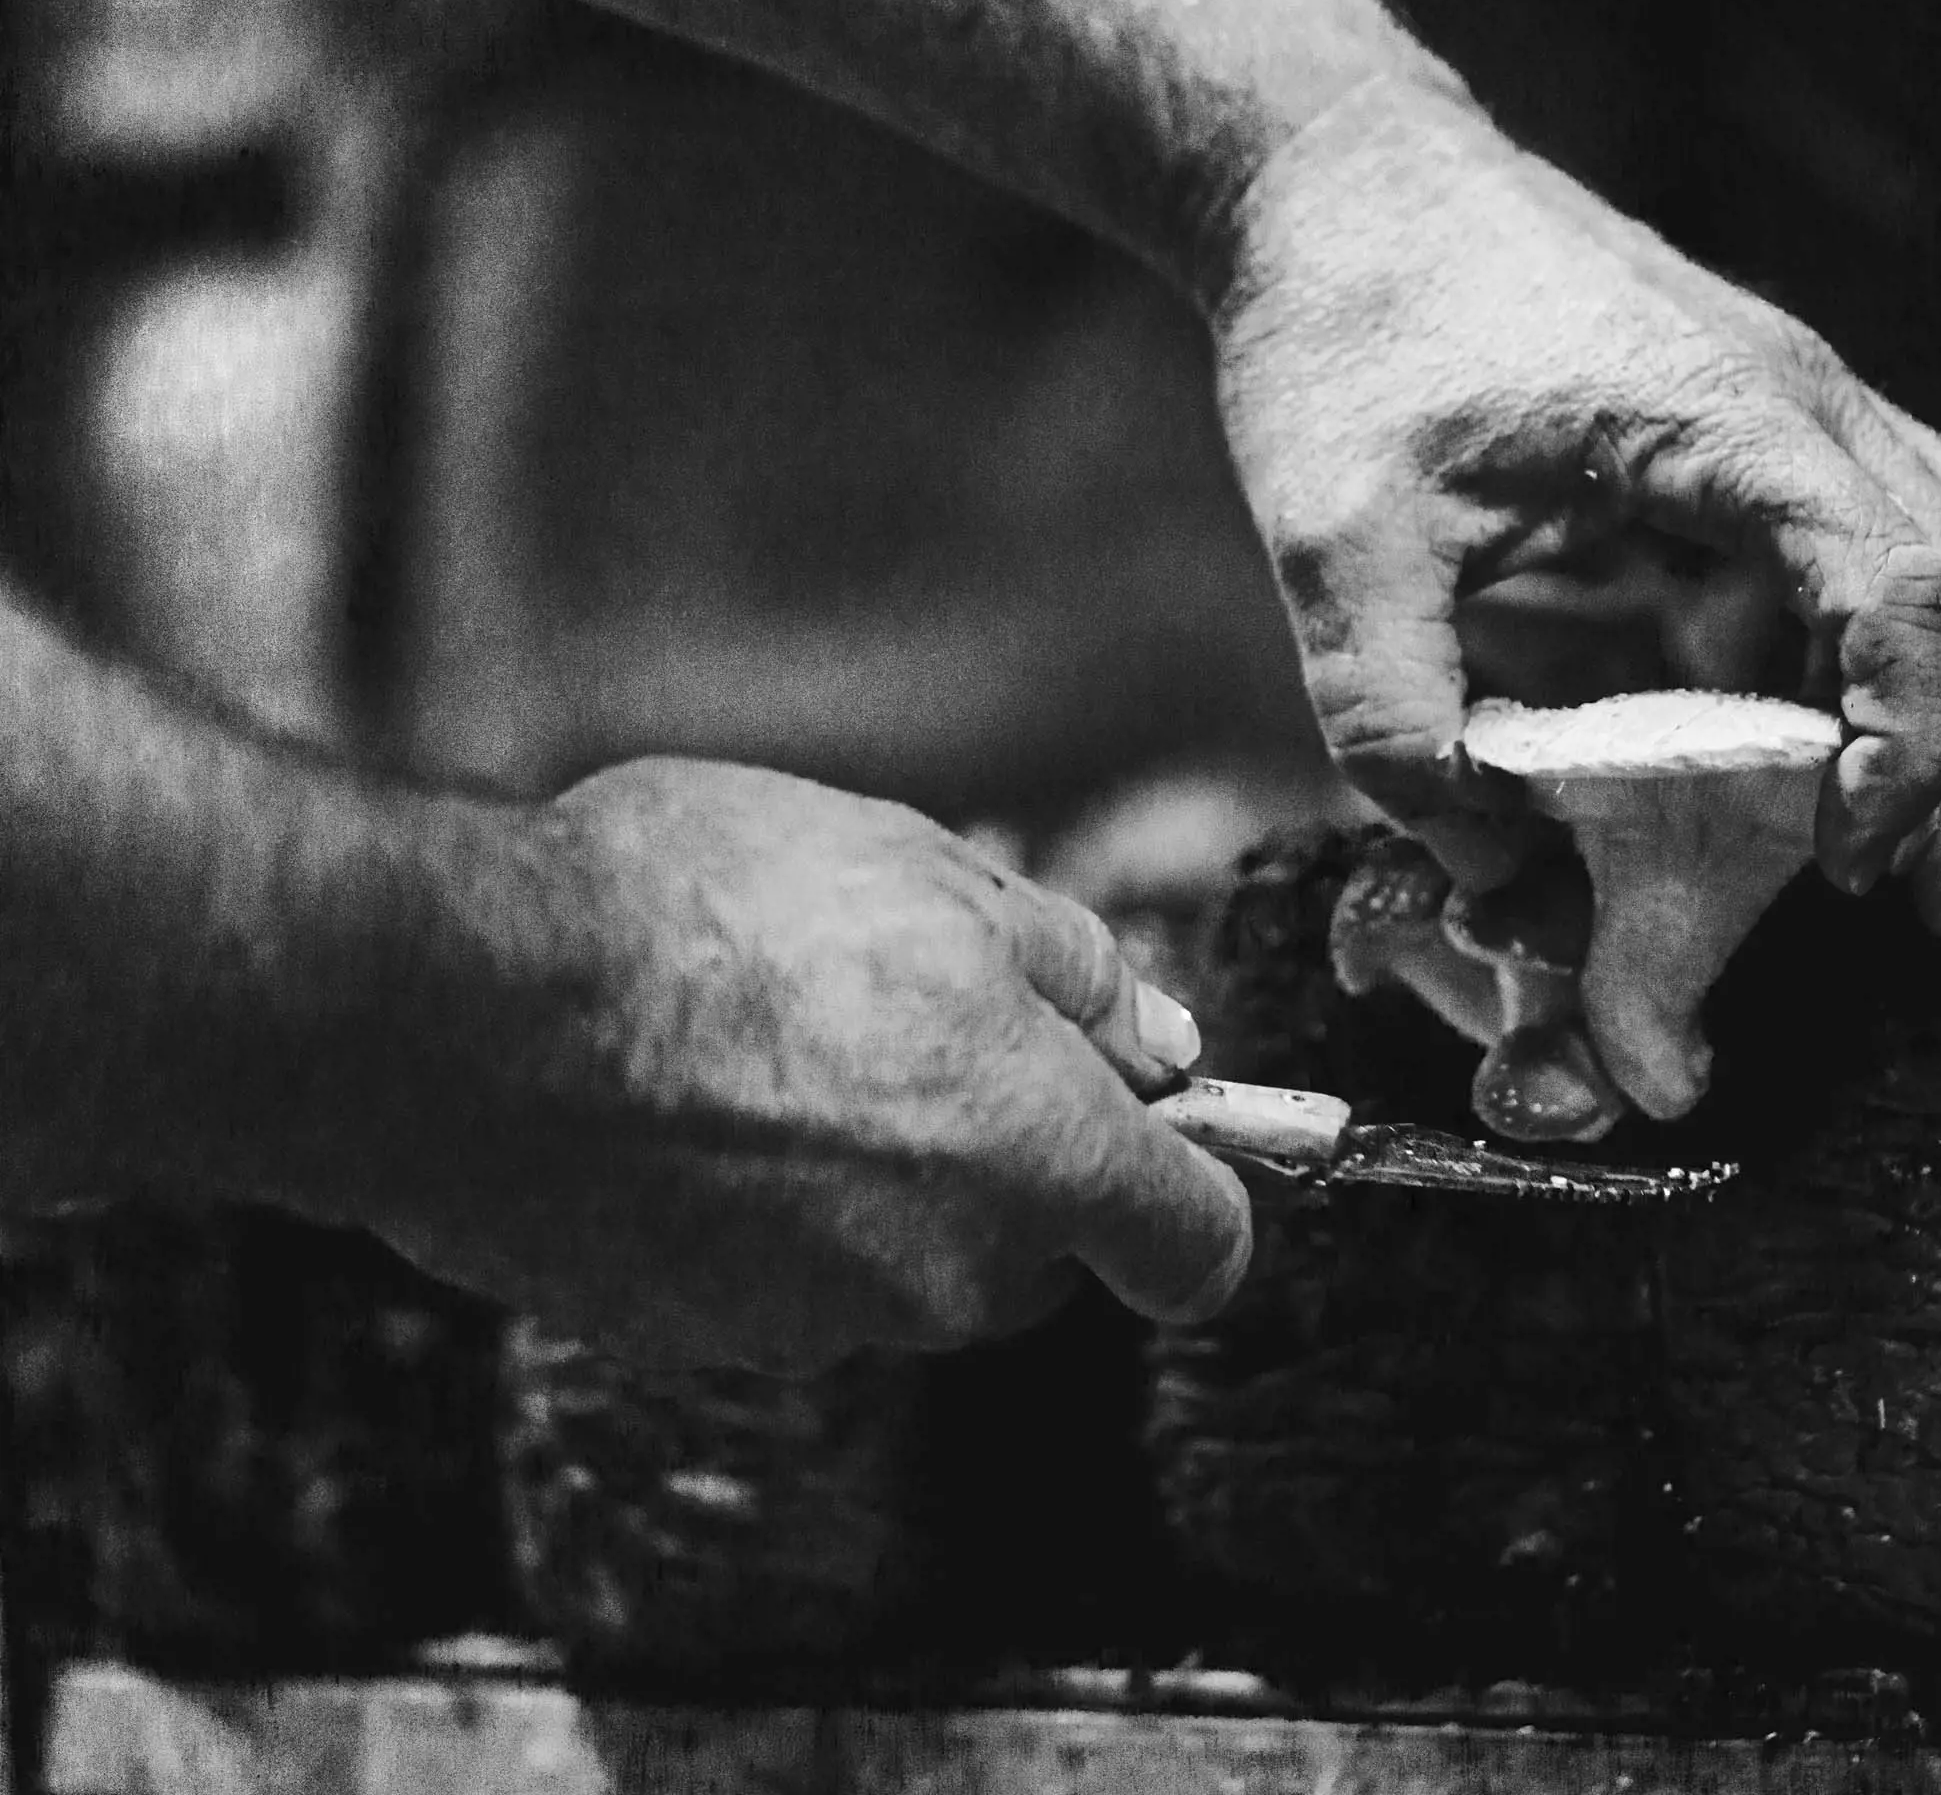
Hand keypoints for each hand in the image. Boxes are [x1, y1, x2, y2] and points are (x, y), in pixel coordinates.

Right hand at [340, 760, 1252, 1374]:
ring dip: (879, 1174)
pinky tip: (686, 1099)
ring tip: (773, 1036)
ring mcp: (815, 1323)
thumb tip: (1160, 1042)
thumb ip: (1078, 974)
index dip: (1200, 1188)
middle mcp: (946, 1274)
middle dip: (1014, 1157)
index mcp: (1037, 1158)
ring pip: (907, 1261)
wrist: (466, 1013)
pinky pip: (781, 1276)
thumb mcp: (934, 875)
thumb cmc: (710, 917)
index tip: (1166, 1133)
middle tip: (919, 1018)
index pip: (1195, 1244)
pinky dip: (765, 1208)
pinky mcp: (697, 1339)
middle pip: (1041, 1249)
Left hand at [1209, 81, 1940, 1055]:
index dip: (1907, 738)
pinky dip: (1883, 664)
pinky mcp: (1760, 442)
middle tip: (1936, 909)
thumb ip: (1401, 722)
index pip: (1898, 579)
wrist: (1343, 179)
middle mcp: (1801, 402)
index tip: (1849, 865)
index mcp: (1724, 412)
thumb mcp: (1329, 543)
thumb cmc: (1348, 328)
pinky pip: (1881, 550)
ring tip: (1908, 856)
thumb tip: (1501, 885)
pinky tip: (1827, 762)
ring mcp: (1795, 413)